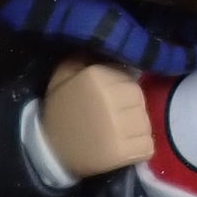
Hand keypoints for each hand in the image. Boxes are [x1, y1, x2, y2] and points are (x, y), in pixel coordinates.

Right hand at [39, 56, 153, 177]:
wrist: (49, 150)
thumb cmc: (61, 110)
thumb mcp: (64, 75)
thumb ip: (85, 57)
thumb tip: (108, 44)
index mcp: (96, 77)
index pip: (130, 78)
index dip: (123, 89)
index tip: (112, 99)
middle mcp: (109, 99)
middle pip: (139, 101)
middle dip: (132, 108)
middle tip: (116, 118)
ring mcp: (116, 127)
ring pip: (145, 123)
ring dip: (137, 129)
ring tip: (120, 133)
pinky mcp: (120, 152)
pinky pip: (147, 146)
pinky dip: (139, 148)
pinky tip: (124, 148)